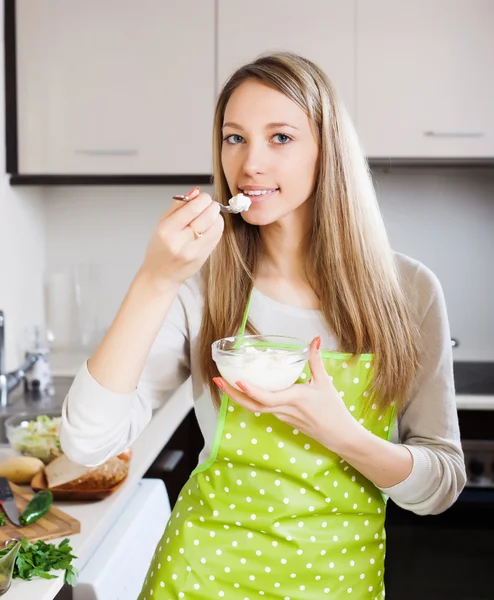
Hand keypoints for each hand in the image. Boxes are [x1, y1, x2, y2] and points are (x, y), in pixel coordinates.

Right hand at [140, 186, 223, 286]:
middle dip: (212, 206)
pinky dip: (217, 228)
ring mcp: (194, 252)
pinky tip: (209, 227)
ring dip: (216, 217)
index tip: (203, 197)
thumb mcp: (162, 223)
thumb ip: (178, 205)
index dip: (203, 199)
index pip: (193, 208)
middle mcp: (181, 242)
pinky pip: (217, 237)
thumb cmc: (159, 248)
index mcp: (167, 231)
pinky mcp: (204, 258)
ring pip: (217, 227)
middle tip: (209, 204)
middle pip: (208, 217)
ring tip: (209, 216)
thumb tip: (196, 191)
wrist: (160, 275)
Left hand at [214, 337, 360, 453]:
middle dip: (233, 394)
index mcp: (294, 399)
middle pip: (253, 405)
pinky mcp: (282, 419)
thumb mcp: (325, 382)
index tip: (238, 380)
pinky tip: (242, 388)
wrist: (339, 435)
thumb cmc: (333, 409)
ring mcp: (281, 416)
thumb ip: (316, 360)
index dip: (251, 391)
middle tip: (217, 380)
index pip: (267, 398)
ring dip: (238, 397)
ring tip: (223, 382)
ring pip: (255, 408)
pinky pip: (262, 409)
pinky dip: (249, 399)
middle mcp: (284, 410)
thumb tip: (314, 339)